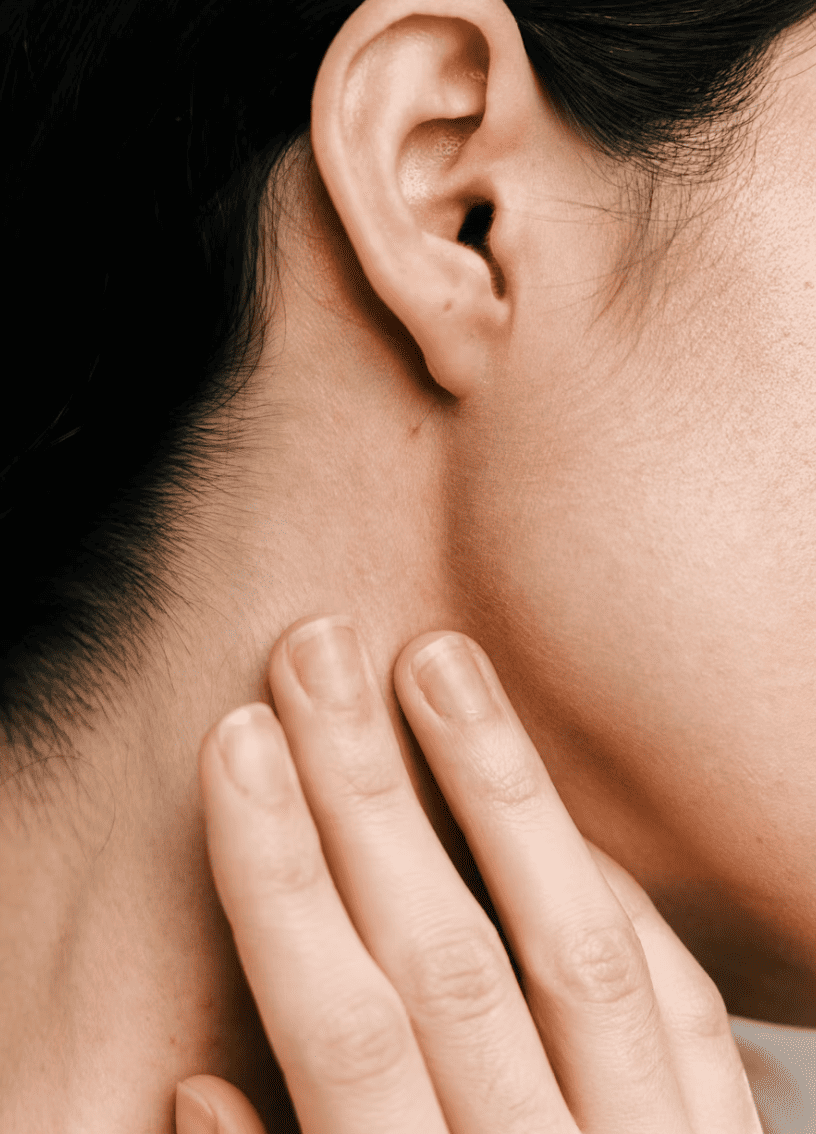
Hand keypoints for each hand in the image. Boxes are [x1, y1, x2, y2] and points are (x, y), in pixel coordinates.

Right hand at [176, 615, 761, 1133]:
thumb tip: (199, 1082)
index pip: (343, 1025)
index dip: (279, 873)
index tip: (237, 742)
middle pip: (452, 956)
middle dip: (371, 791)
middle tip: (321, 649)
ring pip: (579, 945)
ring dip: (504, 790)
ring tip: (445, 664)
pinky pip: (686, 1005)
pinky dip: (613, 895)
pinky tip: (554, 805)